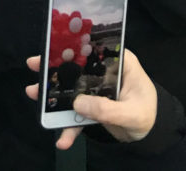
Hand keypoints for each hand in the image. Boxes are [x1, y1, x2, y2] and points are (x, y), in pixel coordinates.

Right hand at [25, 50, 157, 148]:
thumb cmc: (148, 114)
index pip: (94, 49)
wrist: (152, 136)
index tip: (52, 48)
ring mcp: (95, 88)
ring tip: (34, 95)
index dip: (72, 46)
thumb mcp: (133, 113)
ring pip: (71, 87)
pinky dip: (67, 125)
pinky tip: (62, 139)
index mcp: (118, 62)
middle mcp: (104, 71)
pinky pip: (76, 113)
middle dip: (54, 67)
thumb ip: (108, 109)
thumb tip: (77, 103)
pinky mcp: (91, 105)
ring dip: (53, 94)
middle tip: (34, 66)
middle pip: (76, 65)